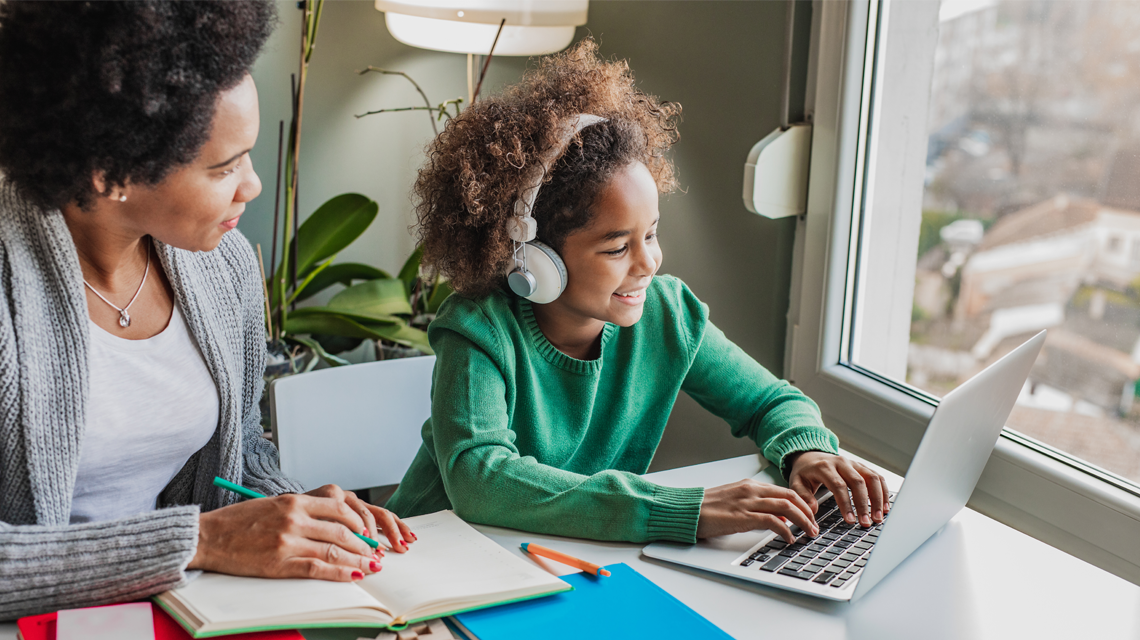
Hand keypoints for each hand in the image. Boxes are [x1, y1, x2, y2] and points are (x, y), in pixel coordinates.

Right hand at [189, 484, 415, 581]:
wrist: (206, 537)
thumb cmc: (238, 522)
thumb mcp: (273, 505)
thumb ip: (301, 510)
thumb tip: (333, 522)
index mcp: (293, 500)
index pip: (339, 507)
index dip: (360, 521)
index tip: (368, 531)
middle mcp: (294, 518)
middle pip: (342, 530)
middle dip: (364, 543)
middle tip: (375, 552)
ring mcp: (287, 541)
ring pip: (335, 549)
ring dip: (357, 559)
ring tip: (370, 566)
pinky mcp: (279, 563)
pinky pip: (317, 568)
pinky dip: (339, 572)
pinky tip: (352, 576)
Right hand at [696, 479, 819, 541]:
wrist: (688, 510)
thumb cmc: (708, 508)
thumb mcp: (736, 502)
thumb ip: (757, 507)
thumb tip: (779, 518)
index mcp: (750, 486)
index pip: (785, 491)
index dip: (802, 503)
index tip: (811, 515)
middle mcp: (752, 491)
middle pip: (790, 497)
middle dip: (808, 511)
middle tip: (815, 525)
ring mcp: (748, 503)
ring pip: (786, 507)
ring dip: (802, 521)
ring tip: (809, 533)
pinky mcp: (743, 516)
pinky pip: (772, 521)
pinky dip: (785, 530)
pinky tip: (789, 538)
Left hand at [787, 451, 890, 527]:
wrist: (810, 455)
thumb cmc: (805, 472)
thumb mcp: (796, 482)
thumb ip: (803, 496)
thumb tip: (813, 510)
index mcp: (824, 467)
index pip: (838, 485)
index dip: (846, 504)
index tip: (850, 520)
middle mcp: (841, 463)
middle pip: (858, 482)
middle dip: (864, 504)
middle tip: (866, 522)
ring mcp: (854, 463)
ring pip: (871, 478)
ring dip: (877, 498)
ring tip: (878, 517)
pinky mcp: (862, 467)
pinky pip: (877, 477)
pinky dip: (883, 491)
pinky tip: (885, 506)